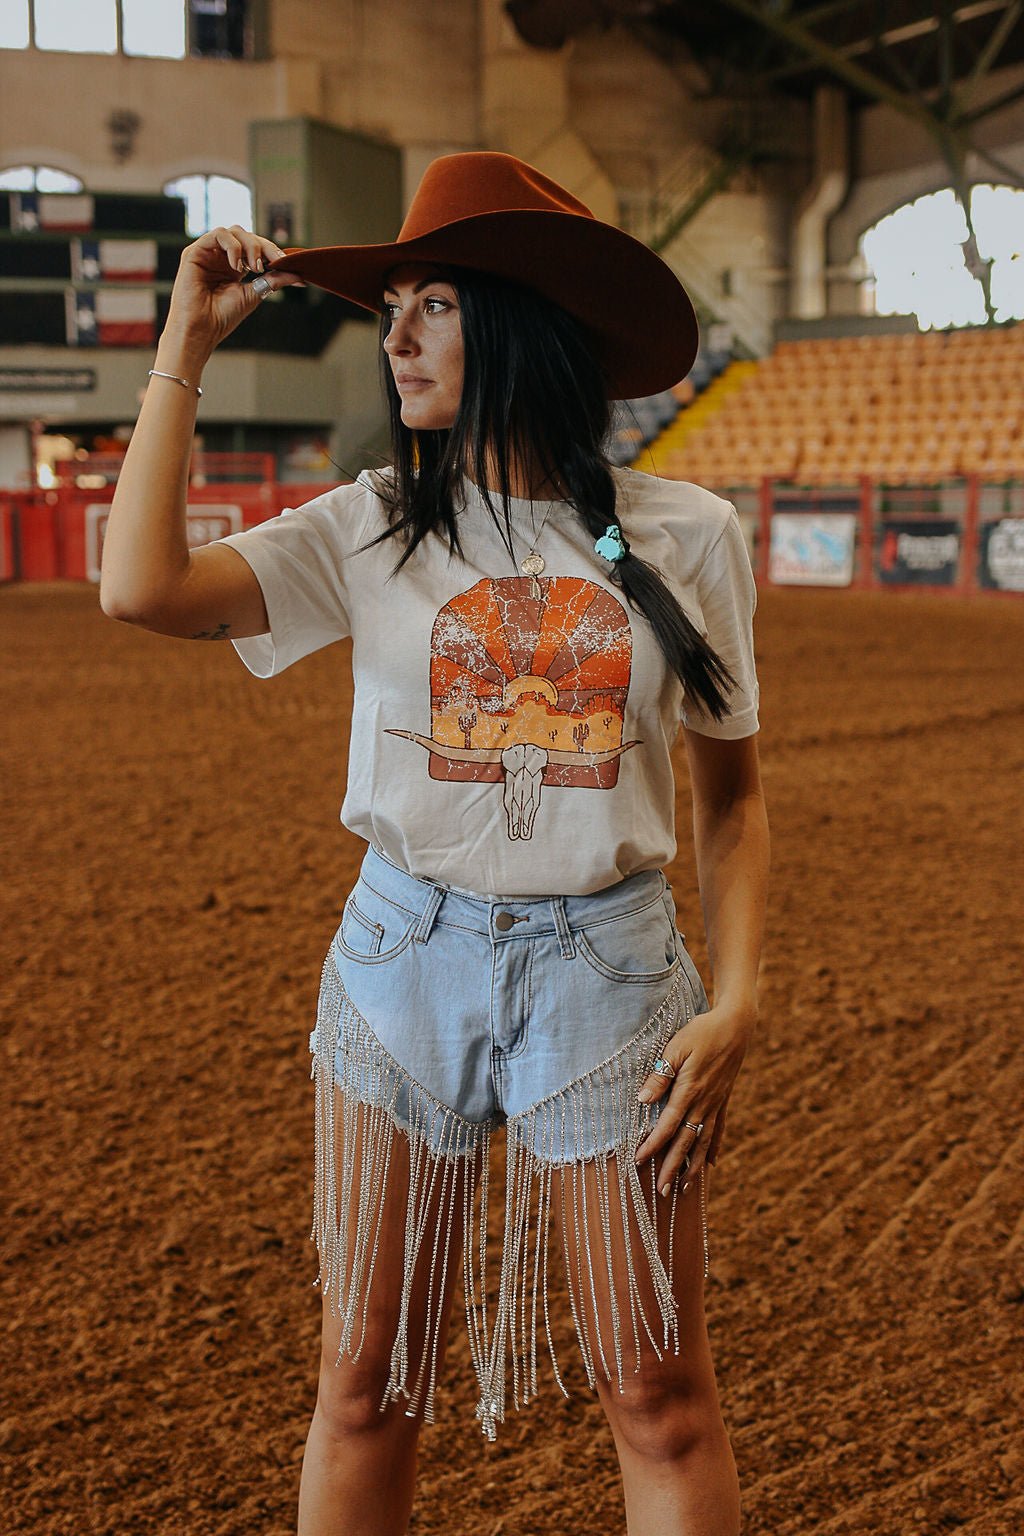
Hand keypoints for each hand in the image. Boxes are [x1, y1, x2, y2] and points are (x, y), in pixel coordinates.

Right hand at [160, 224, 306, 367]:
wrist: (201, 330)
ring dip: (250, 246)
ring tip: (255, 267)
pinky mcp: (195, 252)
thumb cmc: (222, 317)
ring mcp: (208, 253)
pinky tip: (237, 266)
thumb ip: (273, 280)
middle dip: (264, 246)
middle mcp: (220, 257)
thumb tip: (298, 274)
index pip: (255, 247)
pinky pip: (217, 234)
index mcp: (233, 266)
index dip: (272, 251)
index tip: (288, 262)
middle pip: (246, 236)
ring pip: (233, 231)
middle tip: (274, 262)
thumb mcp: (254, 294)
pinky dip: (233, 247)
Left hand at [633, 1001, 755, 1194]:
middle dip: (672, 1168)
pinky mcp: (723, 1099)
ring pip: (703, 1142)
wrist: (736, 1026)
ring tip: (685, 1188)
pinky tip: (710, 1163)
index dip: (653, 1146)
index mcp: (689, 1091)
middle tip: (662, 1193)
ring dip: (693, 1166)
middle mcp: (704, 1103)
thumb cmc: (701, 1032)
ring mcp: (716, 1103)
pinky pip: (718, 1129)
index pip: (667, 1126)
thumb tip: (642, 1100)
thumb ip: (660, 1075)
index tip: (639, 1162)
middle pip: (685, 1142)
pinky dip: (713, 1148)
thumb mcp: (675, 1047)